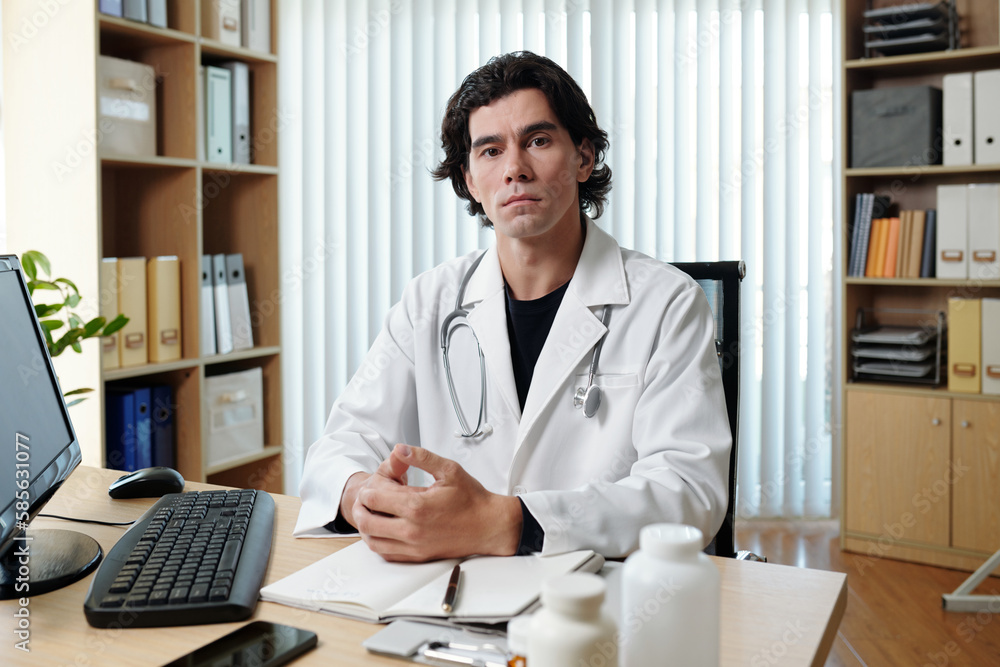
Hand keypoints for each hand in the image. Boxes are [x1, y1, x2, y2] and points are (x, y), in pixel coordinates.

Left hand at [353, 444, 522, 561]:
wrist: (488, 526)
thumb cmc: (471, 499)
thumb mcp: (449, 470)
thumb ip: (421, 457)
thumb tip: (399, 449)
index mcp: (416, 506)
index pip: (373, 498)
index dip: (369, 487)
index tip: (377, 482)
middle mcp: (411, 530)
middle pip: (366, 520)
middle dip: (362, 506)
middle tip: (368, 497)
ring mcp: (413, 546)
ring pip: (372, 540)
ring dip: (366, 526)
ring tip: (371, 512)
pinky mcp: (417, 557)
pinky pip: (385, 553)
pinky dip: (377, 541)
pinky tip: (382, 530)